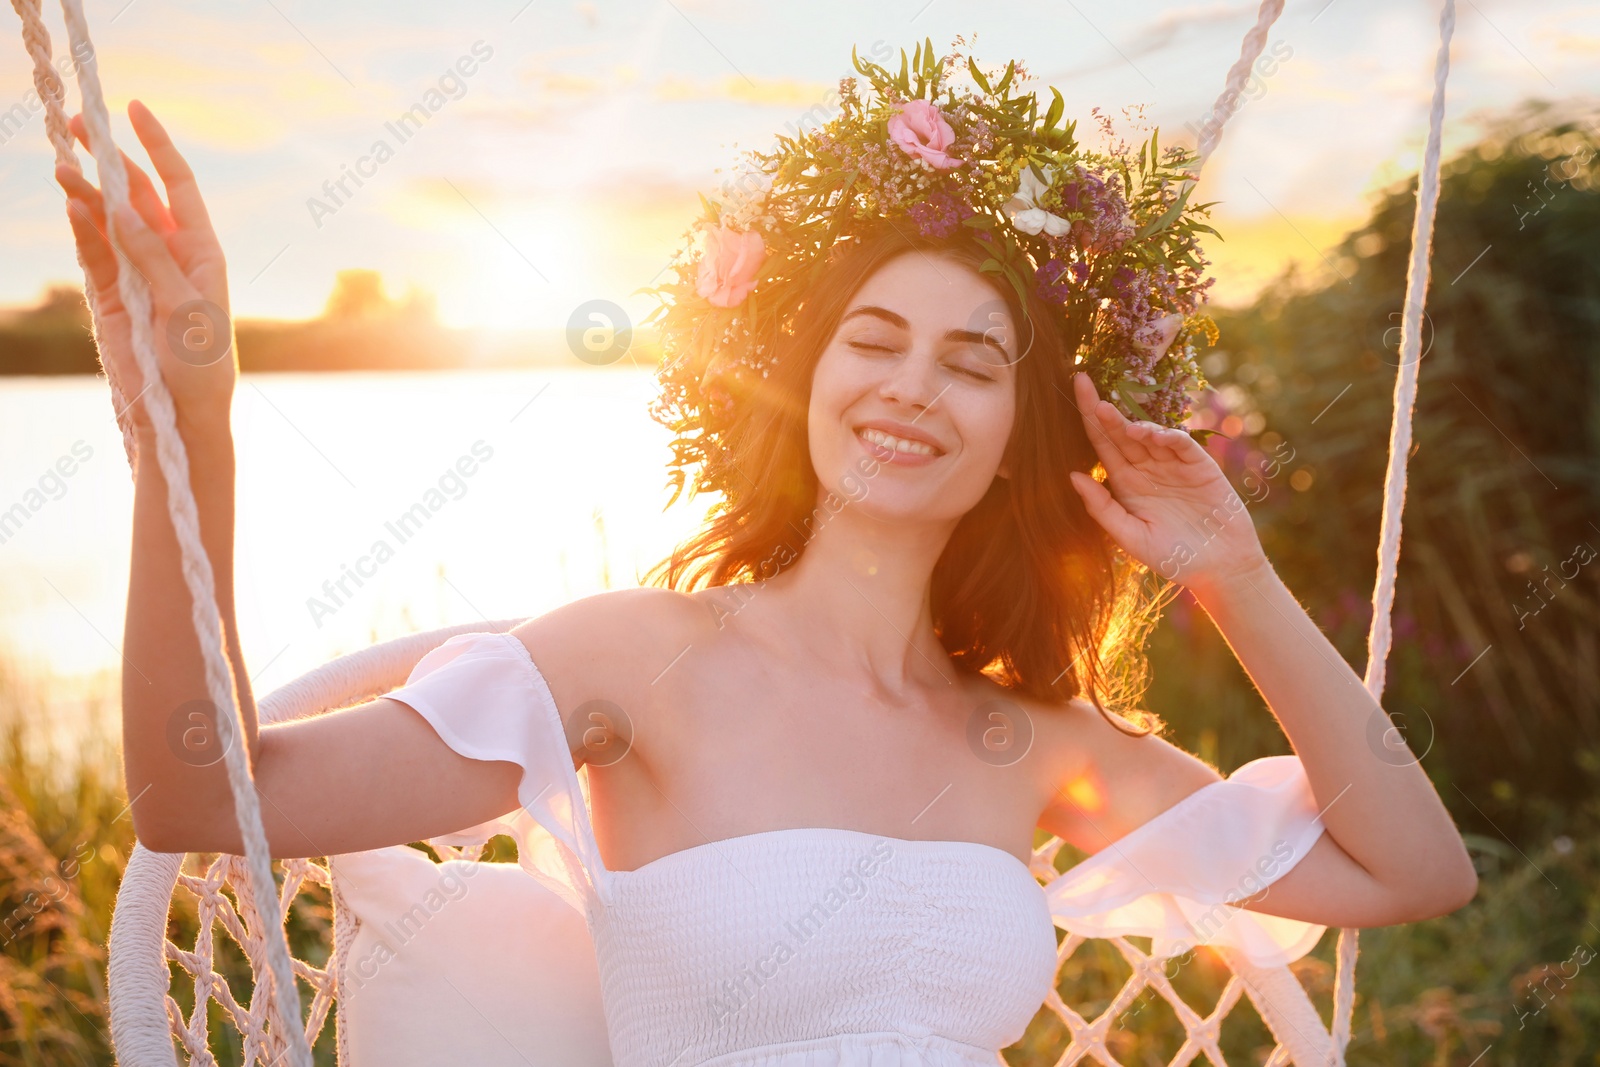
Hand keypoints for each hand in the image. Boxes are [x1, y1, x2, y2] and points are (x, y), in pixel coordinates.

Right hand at [55, 100, 234, 437]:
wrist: (181, 413)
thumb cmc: (201, 364)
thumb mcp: (185, 308)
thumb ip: (152, 258)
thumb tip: (120, 208)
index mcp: (203, 251)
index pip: (178, 185)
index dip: (158, 145)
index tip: (134, 107)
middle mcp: (170, 254)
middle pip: (136, 194)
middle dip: (110, 158)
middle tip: (80, 124)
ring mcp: (137, 272)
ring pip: (108, 219)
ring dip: (87, 192)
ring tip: (63, 166)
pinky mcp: (111, 295)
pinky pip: (93, 253)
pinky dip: (81, 229)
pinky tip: (71, 204)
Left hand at [1068, 372, 1268, 596]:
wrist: (1218, 568)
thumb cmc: (1171, 556)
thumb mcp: (1130, 536)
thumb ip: (1102, 508)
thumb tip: (1073, 476)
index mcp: (1124, 482)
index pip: (1102, 444)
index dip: (1088, 418)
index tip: (1075, 389)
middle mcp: (1146, 468)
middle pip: (1121, 433)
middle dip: (1103, 410)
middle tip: (1084, 384)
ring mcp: (1172, 465)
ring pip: (1149, 435)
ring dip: (1133, 424)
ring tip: (1117, 419)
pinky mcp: (1199, 466)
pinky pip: (1181, 445)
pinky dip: (1168, 437)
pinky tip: (1153, 436)